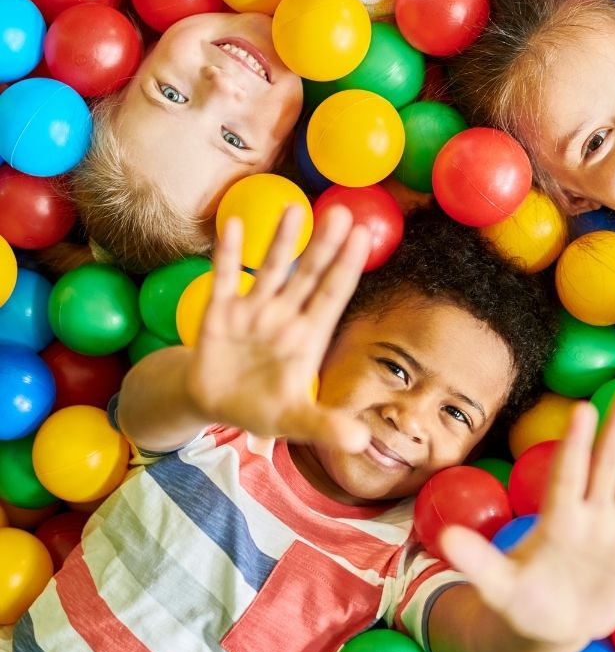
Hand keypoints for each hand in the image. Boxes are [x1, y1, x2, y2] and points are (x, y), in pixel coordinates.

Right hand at [186, 204, 371, 451]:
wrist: (214, 404)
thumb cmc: (263, 407)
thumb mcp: (295, 420)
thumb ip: (324, 426)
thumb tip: (358, 442)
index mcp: (308, 337)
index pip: (332, 295)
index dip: (347, 267)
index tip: (364, 236)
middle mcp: (284, 316)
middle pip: (308, 275)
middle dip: (324, 245)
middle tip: (344, 211)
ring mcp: (252, 311)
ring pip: (270, 269)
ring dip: (282, 241)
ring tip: (296, 209)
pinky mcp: (218, 313)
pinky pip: (223, 278)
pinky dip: (228, 255)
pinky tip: (233, 224)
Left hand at [440, 386, 614, 646]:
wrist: (551, 625)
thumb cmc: (521, 600)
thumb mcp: (496, 585)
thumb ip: (477, 559)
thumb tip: (442, 538)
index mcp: (558, 516)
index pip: (569, 473)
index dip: (575, 445)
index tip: (582, 410)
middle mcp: (591, 512)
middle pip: (608, 463)